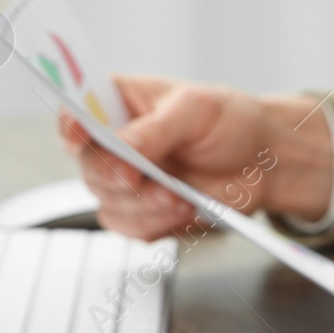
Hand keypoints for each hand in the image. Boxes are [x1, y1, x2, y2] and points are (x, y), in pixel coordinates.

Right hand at [58, 76, 333, 240]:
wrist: (263, 162)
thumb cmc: (229, 121)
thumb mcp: (194, 109)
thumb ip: (154, 129)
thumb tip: (121, 148)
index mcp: (117, 104)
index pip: (75, 112)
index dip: (70, 124)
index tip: (79, 132)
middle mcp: (113, 144)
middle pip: (87, 166)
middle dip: (114, 175)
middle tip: (140, 176)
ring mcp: (126, 181)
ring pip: (107, 203)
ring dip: (142, 205)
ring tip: (178, 196)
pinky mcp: (143, 212)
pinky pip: (131, 228)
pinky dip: (156, 224)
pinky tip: (183, 208)